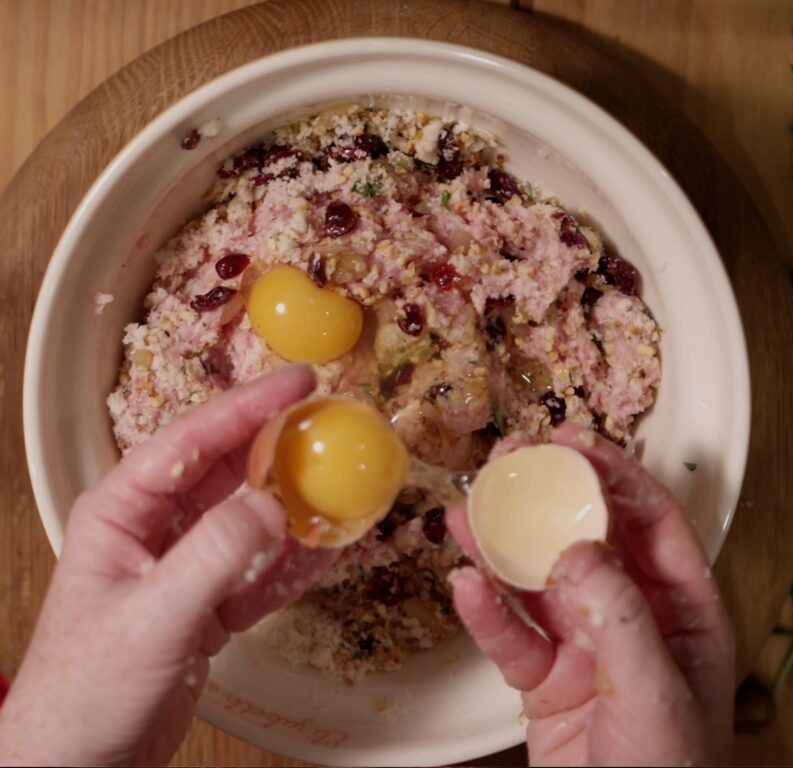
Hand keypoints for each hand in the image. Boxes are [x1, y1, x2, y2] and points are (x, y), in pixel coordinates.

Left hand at [0, 366, 338, 765]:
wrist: (81, 763)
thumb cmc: (84, 691)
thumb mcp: (151, 615)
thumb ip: (215, 556)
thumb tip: (272, 507)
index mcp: (123, 511)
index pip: (192, 440)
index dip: (249, 405)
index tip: (299, 383)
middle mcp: (156, 528)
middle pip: (229, 469)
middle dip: (281, 447)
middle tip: (334, 426)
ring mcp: (185, 565)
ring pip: (252, 517)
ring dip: (298, 505)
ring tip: (344, 486)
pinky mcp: (208, 603)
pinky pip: (263, 568)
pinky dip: (297, 560)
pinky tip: (330, 550)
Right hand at [447, 424, 734, 765]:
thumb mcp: (656, 692)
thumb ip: (620, 617)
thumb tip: (580, 550)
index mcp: (684, 612)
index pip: (652, 523)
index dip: (616, 476)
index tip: (575, 444)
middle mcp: (635, 619)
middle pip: (588, 539)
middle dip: (550, 498)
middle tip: (512, 462)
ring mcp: (587, 648)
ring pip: (540, 581)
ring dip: (503, 545)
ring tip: (468, 510)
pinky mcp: (546, 682)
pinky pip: (512, 636)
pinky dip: (486, 612)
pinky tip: (466, 585)